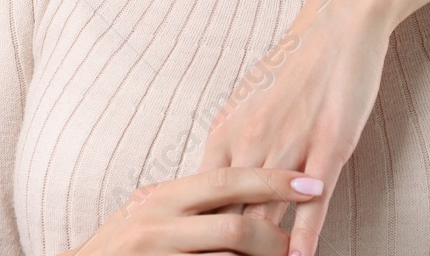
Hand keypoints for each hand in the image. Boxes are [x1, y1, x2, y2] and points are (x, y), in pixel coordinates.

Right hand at [61, 167, 323, 255]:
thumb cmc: (117, 250)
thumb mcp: (148, 215)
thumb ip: (187, 202)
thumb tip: (239, 187)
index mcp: (162, 198)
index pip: (228, 180)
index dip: (274, 181)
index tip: (312, 184)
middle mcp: (156, 225)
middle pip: (234, 226)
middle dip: (276, 236)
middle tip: (298, 245)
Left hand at [196, 0, 429, 255]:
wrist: (337, 24)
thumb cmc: (296, 65)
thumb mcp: (250, 103)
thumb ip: (235, 143)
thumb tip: (217, 177)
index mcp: (226, 133)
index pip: (200, 198)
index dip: (193, 232)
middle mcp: (250, 141)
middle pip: (226, 213)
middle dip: (220, 248)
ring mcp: (288, 145)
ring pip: (265, 213)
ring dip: (258, 252)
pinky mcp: (328, 146)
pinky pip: (311, 200)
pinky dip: (302, 235)